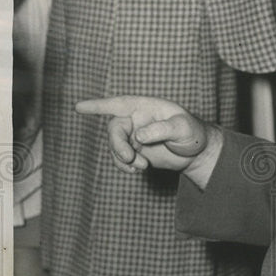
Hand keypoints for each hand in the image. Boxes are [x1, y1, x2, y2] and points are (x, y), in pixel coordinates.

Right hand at [75, 95, 221, 182]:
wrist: (197, 152)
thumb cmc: (193, 133)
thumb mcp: (183, 128)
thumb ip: (161, 130)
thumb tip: (138, 136)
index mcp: (146, 107)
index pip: (119, 104)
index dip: (98, 105)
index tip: (78, 107)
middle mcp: (136, 119)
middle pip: (115, 129)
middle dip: (117, 145)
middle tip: (128, 158)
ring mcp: (134, 135)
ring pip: (116, 145)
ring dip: (123, 158)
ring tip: (142, 167)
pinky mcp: (135, 150)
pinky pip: (121, 158)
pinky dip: (125, 165)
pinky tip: (136, 171)